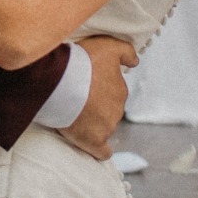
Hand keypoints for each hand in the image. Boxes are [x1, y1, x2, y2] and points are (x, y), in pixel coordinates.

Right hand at [60, 35, 137, 159]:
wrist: (62, 80)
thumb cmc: (83, 61)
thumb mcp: (109, 45)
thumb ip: (126, 52)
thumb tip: (135, 62)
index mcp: (120, 90)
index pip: (112, 92)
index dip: (98, 88)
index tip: (84, 84)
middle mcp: (117, 109)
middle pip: (108, 110)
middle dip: (96, 106)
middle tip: (76, 97)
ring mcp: (106, 127)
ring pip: (103, 127)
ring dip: (92, 123)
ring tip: (72, 114)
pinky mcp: (93, 141)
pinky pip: (101, 151)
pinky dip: (99, 150)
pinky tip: (94, 146)